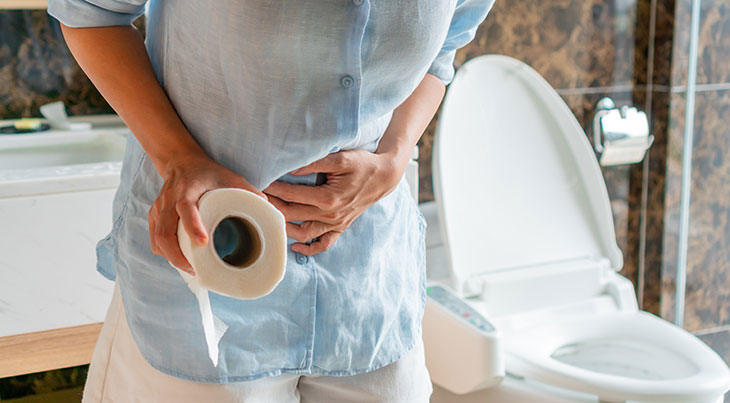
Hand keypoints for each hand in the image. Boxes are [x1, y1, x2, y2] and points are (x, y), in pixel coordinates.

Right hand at [148, 153, 265, 273]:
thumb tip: (268, 209)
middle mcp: (169, 199)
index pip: (184, 208)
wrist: (180, 161)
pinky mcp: (154, 215)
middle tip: (196, 269)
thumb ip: (248, 192)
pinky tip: (179, 261)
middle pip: (165, 232)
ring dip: (172, 258)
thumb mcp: (231, 177)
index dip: (192, 225)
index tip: (202, 242)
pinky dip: (165, 254)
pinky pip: (154, 240)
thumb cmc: (208, 172)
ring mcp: (159, 208)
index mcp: (187, 189)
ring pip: (158, 239)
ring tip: (190, 269)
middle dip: (178, 255)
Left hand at [263, 150, 405, 255]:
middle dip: (271, 207)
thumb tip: (292, 168)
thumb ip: (315, 163)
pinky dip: (309, 248)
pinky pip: (324, 244)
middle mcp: (331, 215)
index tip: (258, 183)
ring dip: (284, 227)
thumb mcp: (340, 158)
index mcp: (328, 198)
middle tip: (256, 199)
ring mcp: (336, 224)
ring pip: (303, 232)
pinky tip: (295, 245)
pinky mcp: (340, 227)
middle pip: (292, 215)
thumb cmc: (363, 164)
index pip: (291, 195)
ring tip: (268, 217)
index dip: (272, 189)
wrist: (384, 177)